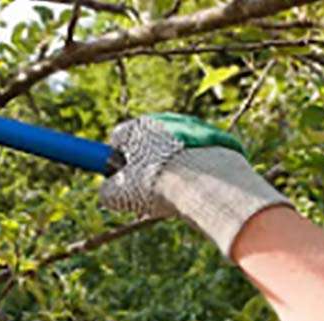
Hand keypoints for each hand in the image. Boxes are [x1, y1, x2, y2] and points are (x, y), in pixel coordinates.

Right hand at [99, 113, 290, 256]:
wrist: (208, 184)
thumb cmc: (156, 186)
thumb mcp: (119, 196)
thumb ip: (107, 191)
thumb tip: (109, 192)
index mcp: (137, 127)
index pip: (118, 138)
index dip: (116, 160)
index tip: (121, 178)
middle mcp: (164, 120)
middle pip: (148, 142)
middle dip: (146, 164)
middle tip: (148, 191)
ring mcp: (193, 127)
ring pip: (174, 149)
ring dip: (171, 168)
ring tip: (175, 195)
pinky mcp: (217, 139)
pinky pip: (198, 155)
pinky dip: (196, 170)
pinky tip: (196, 189)